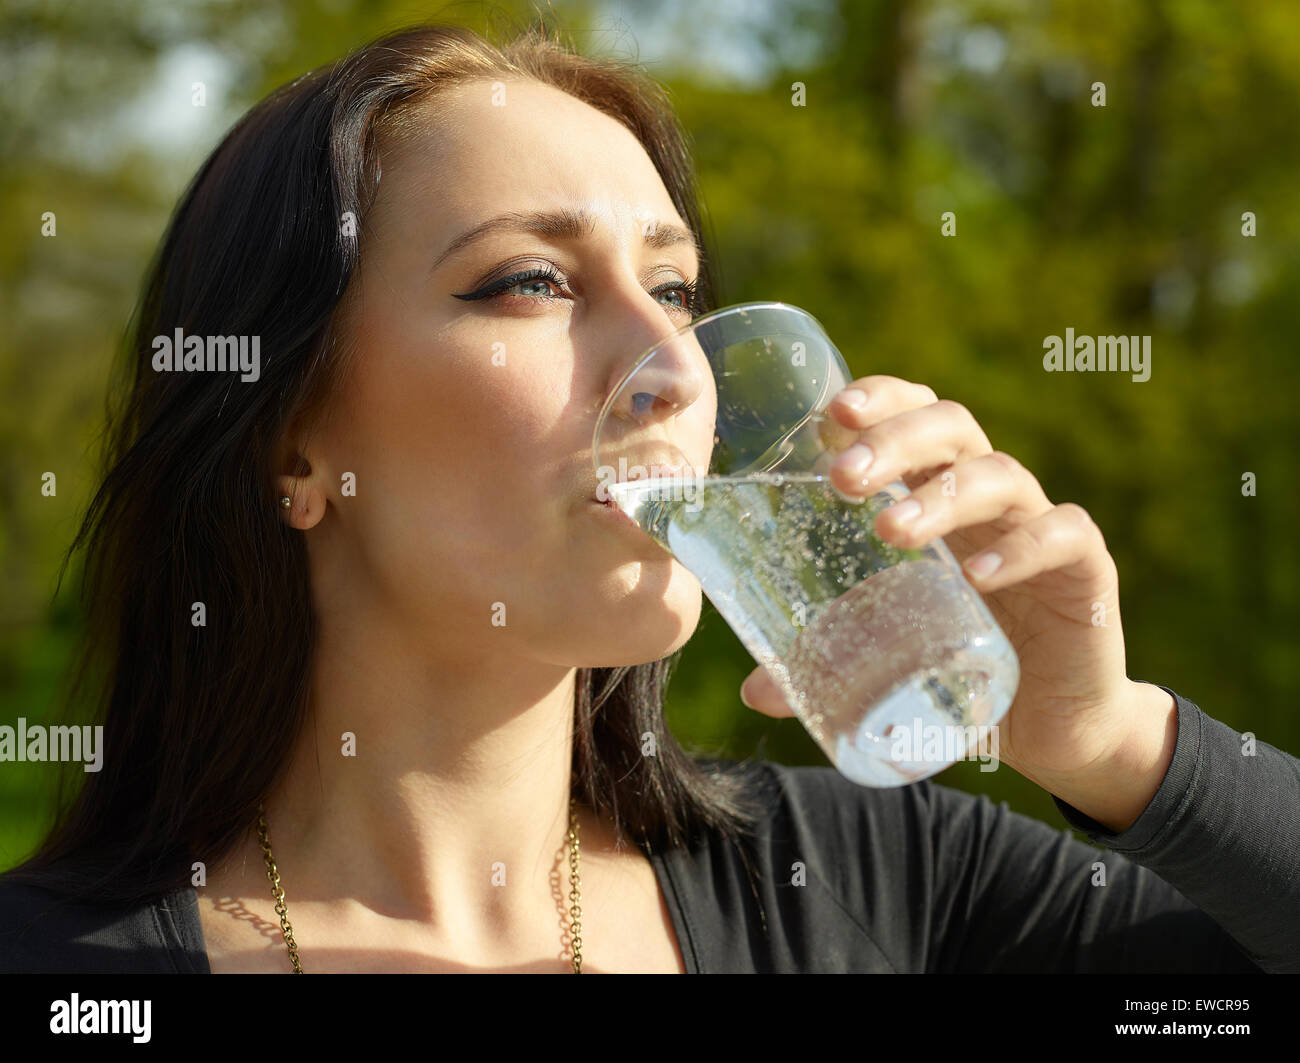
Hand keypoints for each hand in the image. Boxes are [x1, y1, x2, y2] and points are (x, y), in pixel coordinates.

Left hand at [739, 375, 1175, 811]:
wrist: (1052, 728)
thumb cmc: (959, 668)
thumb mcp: (887, 658)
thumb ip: (825, 663)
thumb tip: (756, 690)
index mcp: (935, 494)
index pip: (911, 415)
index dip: (877, 400)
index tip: (828, 415)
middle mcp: (987, 499)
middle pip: (949, 428)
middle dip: (893, 439)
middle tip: (842, 479)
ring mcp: (1038, 528)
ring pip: (999, 476)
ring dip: (941, 495)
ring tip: (890, 530)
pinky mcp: (1085, 573)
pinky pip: (1064, 535)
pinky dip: (1022, 548)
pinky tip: (977, 575)